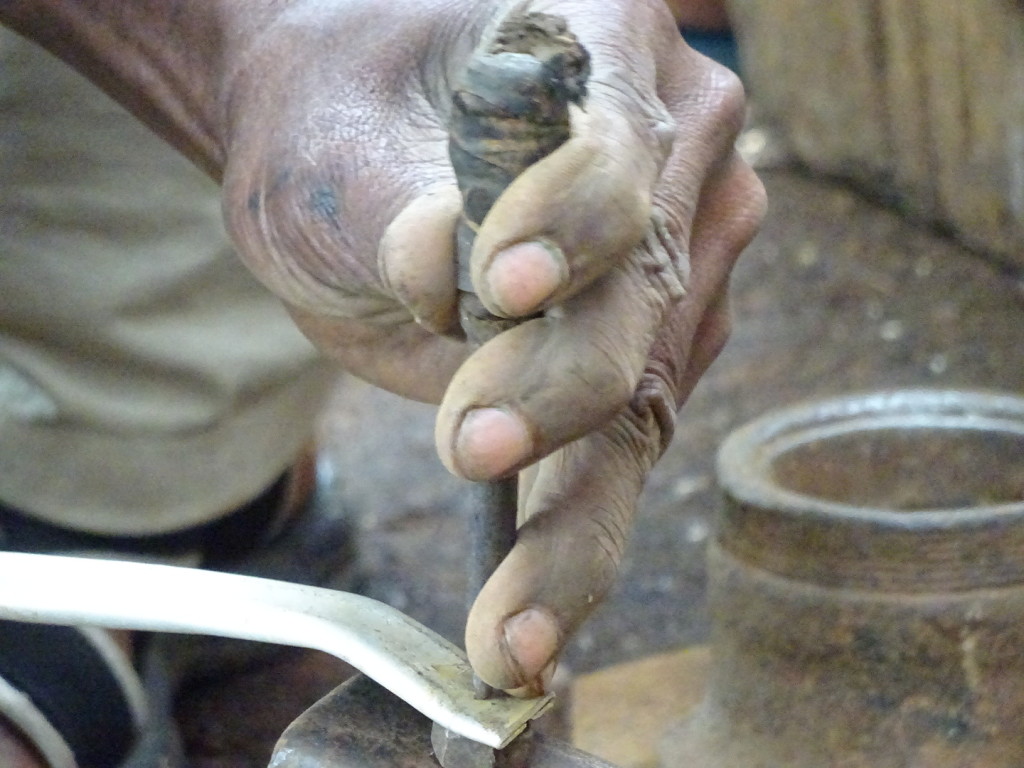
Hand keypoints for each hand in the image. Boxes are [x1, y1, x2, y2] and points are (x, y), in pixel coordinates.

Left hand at [220, 0, 763, 693]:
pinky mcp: (651, 349)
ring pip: (644, 395)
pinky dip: (573, 537)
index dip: (572, 219)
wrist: (347, 145)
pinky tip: (532, 624)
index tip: (498, 285)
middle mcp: (673, 151)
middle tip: (468, 444)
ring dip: (574, 509)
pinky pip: (622, 445)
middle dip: (561, 383)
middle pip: (643, 288)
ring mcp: (674, 257)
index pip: (616, 145)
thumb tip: (442, 273)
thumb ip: (389, 201)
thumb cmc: (335, 123)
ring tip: (511, 623)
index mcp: (606, 42)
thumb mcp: (328, 147)